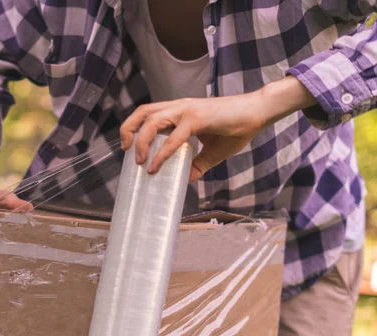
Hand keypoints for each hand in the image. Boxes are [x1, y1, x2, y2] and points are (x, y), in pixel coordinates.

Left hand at [119, 76, 316, 181]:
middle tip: (125, 151)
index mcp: (179, 111)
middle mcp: (179, 107)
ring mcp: (187, 110)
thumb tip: (187, 180)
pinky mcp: (197, 118)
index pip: (149, 114)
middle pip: (143, 112)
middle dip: (128, 130)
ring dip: (141, 142)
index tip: (129, 149)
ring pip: (152, 120)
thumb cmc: (236, 128)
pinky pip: (173, 137)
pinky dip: (162, 153)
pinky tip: (156, 166)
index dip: (134, 129)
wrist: (257, 113)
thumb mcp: (213, 151)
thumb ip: (198, 164)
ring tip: (139, 161)